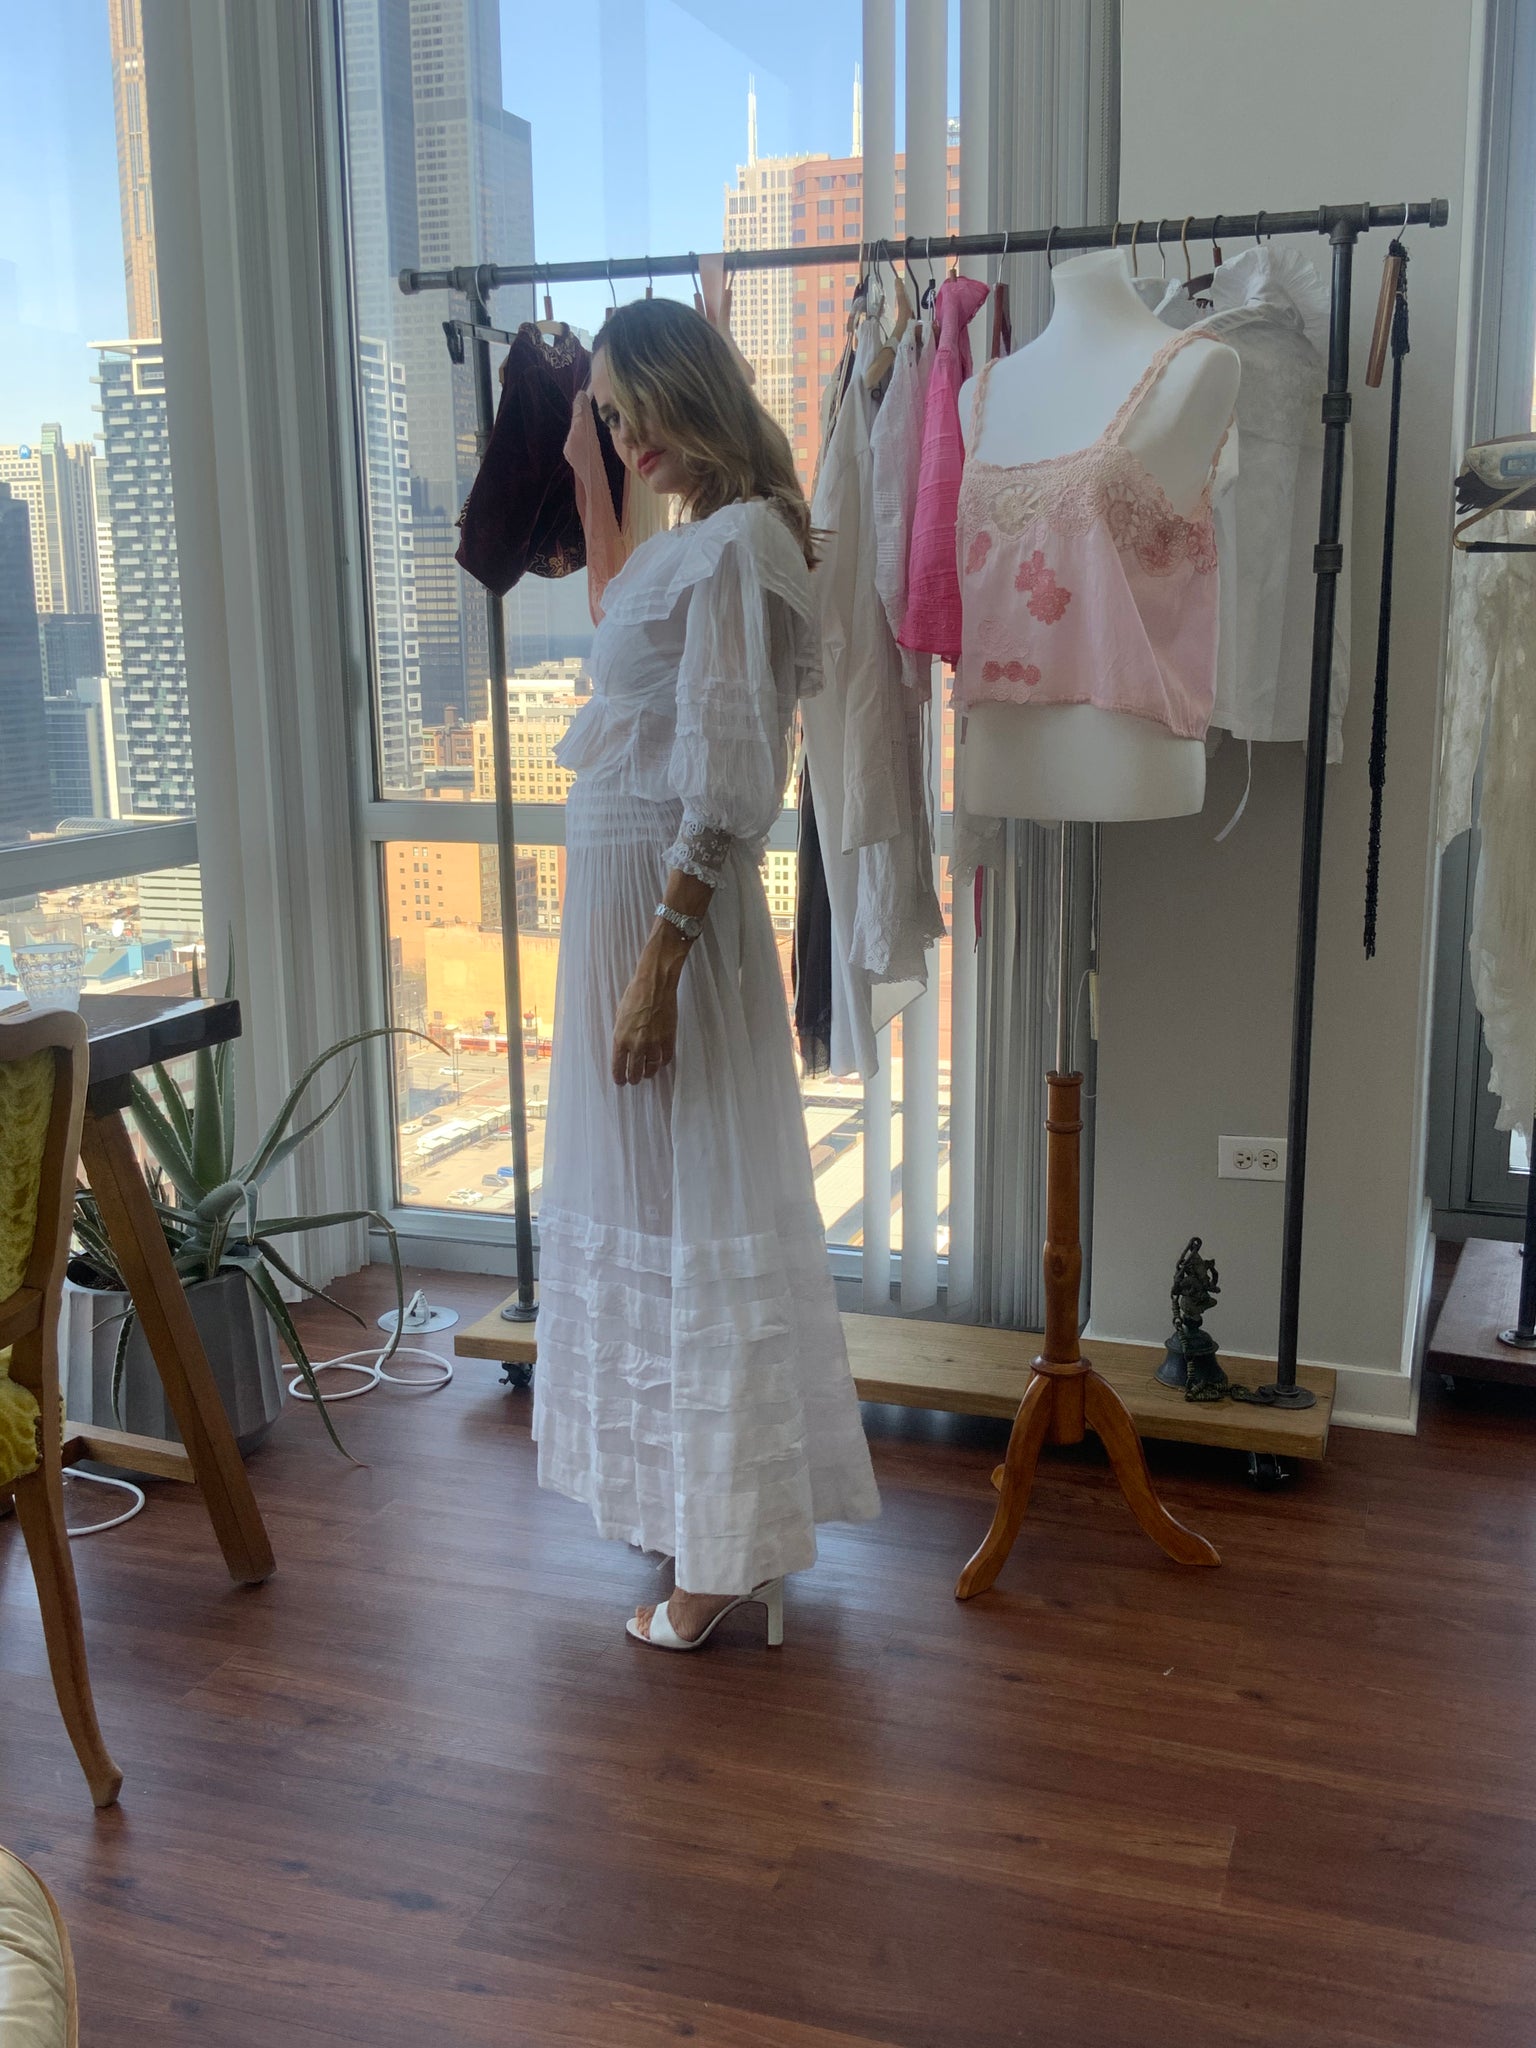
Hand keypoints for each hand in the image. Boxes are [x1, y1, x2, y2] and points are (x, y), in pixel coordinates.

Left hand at [612, 946, 680, 1086]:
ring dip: (648, 1073)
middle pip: (635, 1071)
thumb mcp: (620, 1016)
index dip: (619, 1077)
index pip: (618, 1066)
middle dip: (633, 1078)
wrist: (654, 985)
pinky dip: (663, 1062)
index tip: (620, 1082)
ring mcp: (654, 1043)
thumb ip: (622, 1034)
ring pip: (652, 1068)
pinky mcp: (668, 1038)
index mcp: (620, 1038)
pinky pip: (666, 1058)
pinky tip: (660, 1061)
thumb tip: (624, 1047)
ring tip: (647, 1074)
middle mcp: (636, 1044)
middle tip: (634, 1080)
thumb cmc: (634, 995)